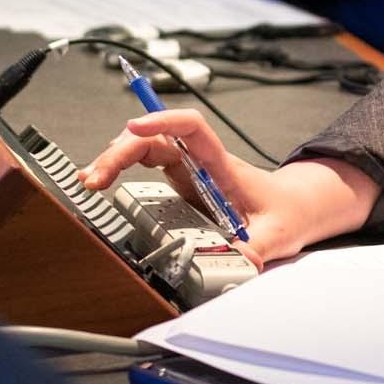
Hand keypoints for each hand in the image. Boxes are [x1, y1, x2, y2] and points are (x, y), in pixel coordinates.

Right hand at [79, 108, 378, 267]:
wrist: (293, 208)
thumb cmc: (286, 212)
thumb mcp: (276, 235)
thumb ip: (257, 249)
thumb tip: (237, 262)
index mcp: (221, 166)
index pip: (191, 129)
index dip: (162, 121)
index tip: (134, 128)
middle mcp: (200, 163)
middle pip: (156, 140)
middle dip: (121, 152)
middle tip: (94, 179)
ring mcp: (189, 172)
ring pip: (146, 150)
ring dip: (116, 159)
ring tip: (90, 181)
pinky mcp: (181, 185)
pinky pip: (147, 166)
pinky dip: (122, 170)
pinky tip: (104, 182)